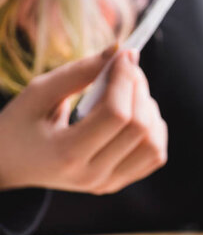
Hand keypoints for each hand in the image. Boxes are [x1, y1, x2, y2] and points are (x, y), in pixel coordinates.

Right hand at [0, 49, 167, 194]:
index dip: (126, 79)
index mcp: (67, 154)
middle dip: (139, 89)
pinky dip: (154, 131)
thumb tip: (119, 51)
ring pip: (153, 145)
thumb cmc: (20, 124)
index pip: (116, 115)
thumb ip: (79, 72)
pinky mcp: (118, 183)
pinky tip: (136, 115)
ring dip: (150, 111)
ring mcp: (107, 183)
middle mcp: (91, 175)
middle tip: (127, 68)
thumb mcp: (38, 93)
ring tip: (129, 95)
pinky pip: (155, 156)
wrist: (9, 165)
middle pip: (139, 127)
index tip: (125, 55)